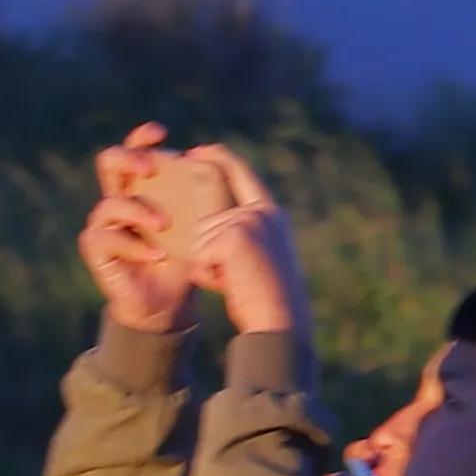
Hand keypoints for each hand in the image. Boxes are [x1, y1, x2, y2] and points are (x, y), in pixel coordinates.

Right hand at [81, 127, 185, 332]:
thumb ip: (205, 195)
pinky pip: (107, 236)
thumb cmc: (187, 256)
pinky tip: (158, 254)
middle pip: (108, 161)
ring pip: (109, 203)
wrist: (171, 301)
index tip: (161, 133)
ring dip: (139, 210)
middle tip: (151, 167)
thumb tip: (216, 161)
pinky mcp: (96, 247)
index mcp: (142, 186)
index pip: (136, 150)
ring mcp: (104, 222)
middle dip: (128, 158)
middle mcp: (119, 198)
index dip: (142, 137)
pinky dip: (135, 245)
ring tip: (165, 224)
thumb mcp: (201, 224)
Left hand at [160, 142, 302, 339]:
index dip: (217, 157)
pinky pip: (198, 254)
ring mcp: (248, 222)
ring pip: (199, 238)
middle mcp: (262, 212)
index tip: (196, 152)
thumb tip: (203, 225)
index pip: (240, 172)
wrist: (280, 323)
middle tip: (238, 277)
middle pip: (207, 218)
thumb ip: (238, 234)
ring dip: (208, 266)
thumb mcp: (259, 258)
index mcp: (271, 212)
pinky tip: (229, 286)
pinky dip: (205, 276)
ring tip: (236, 282)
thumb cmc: (266, 299)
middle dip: (208, 252)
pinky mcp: (233, 237)